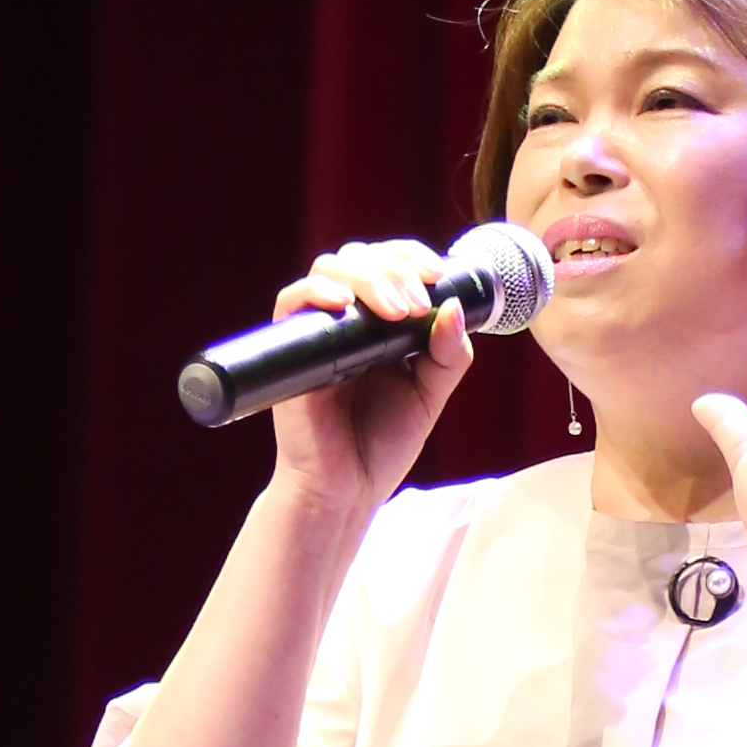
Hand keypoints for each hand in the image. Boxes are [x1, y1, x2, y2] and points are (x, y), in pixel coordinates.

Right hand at [258, 235, 471, 517]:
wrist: (345, 490)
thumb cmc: (382, 444)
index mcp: (381, 323)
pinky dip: (316, 293)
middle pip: (361, 256)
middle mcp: (347, 319)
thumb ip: (449, 354)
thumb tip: (455, 306)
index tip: (437, 274)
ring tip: (395, 311)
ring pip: (330, 269)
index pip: (390, 263)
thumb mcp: (430, 394)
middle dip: (395, 268)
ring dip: (367, 278)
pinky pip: (290, 302)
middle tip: (417, 302)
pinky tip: (344, 306)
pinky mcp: (290, 349)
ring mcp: (318, 330)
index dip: (412, 256)